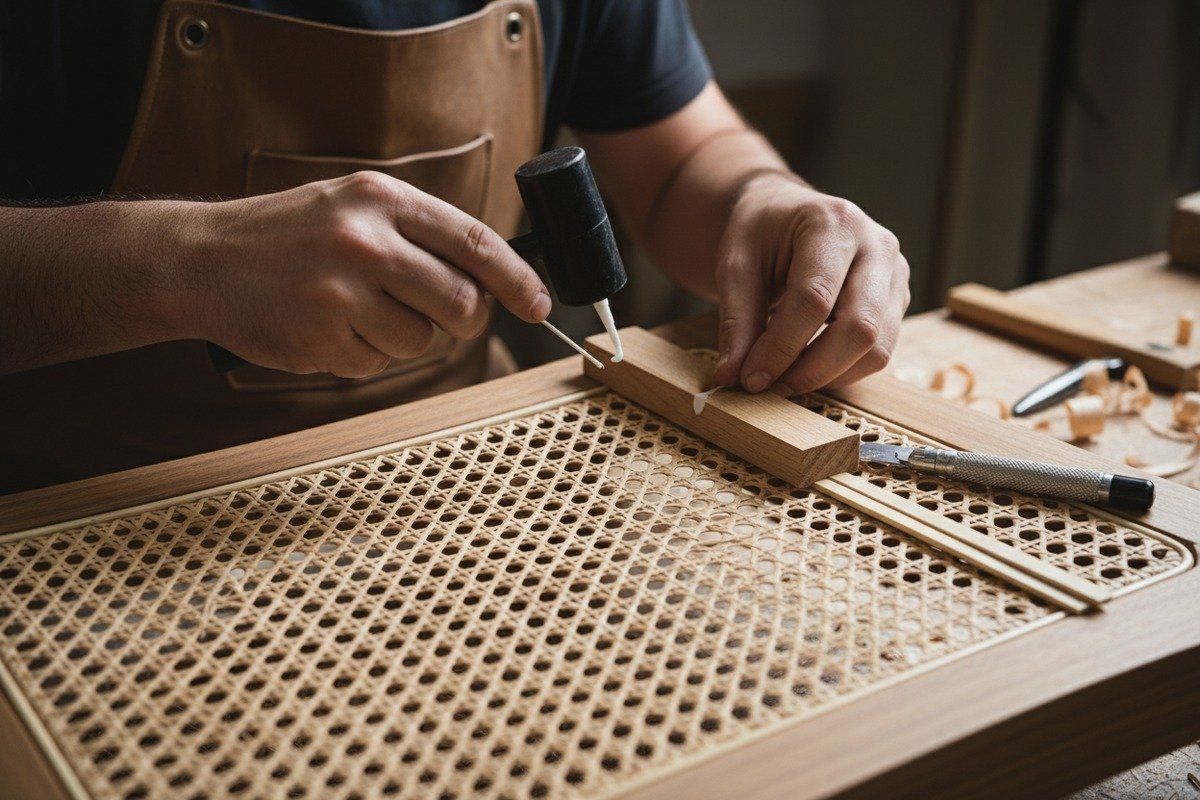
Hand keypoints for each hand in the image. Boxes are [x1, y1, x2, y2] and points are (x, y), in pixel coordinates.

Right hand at [184, 171, 551, 376]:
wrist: (201, 260)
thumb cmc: (290, 234)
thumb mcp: (354, 205)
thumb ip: (419, 233)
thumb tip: (492, 279)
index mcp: (381, 199)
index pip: (475, 241)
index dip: (517, 279)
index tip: (539, 303)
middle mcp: (364, 242)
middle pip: (460, 303)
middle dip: (463, 319)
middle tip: (440, 315)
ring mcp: (339, 294)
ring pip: (421, 341)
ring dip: (404, 337)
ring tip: (359, 310)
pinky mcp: (319, 340)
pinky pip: (377, 365)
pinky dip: (364, 355)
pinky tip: (329, 327)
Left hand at [711, 174, 909, 394]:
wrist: (789, 215)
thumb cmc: (762, 233)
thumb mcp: (735, 264)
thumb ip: (736, 321)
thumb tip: (731, 377)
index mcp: (834, 222)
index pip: (814, 298)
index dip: (781, 347)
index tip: (750, 378)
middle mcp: (877, 245)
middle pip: (859, 327)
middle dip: (812, 370)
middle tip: (770, 388)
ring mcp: (895, 274)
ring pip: (877, 348)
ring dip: (829, 376)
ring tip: (785, 380)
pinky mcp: (896, 300)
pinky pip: (879, 351)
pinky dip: (842, 371)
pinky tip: (807, 368)